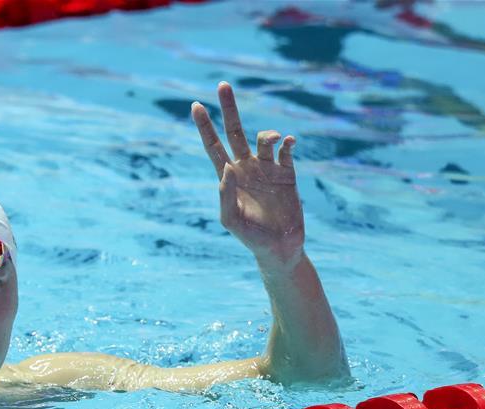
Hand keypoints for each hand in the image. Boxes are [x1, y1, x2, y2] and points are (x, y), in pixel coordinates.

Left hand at [192, 82, 303, 264]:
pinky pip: (286, 150)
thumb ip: (225, 194)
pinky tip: (288, 142)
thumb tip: (227, 167)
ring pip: (264, 139)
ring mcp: (267, 169)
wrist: (279, 248)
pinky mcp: (288, 174)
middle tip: (223, 85)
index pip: (213, 146)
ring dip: (268, 134)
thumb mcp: (231, 219)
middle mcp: (246, 167)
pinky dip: (288, 143)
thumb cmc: (250, 237)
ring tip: (274, 139)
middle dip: (229, 109)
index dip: (205, 127)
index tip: (196, 105)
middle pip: (235, 131)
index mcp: (229, 176)